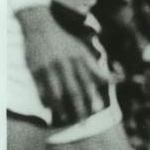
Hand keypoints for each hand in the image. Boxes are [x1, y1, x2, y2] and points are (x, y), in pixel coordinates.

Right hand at [17, 6, 112, 125]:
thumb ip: (95, 67)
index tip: (96, 111)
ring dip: (60, 107)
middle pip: (73, 91)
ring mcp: (49, 67)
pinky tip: (47, 108)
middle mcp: (65, 64)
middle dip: (79, 108)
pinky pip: (39, 88)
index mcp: (78, 59)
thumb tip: (115, 80)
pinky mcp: (34, 69)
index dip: (92, 97)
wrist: (39, 25)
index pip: (88, 82)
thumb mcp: (81, 51)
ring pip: (55, 92)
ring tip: (64, 118)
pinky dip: (44, 99)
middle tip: (83, 124)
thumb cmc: (63, 41)